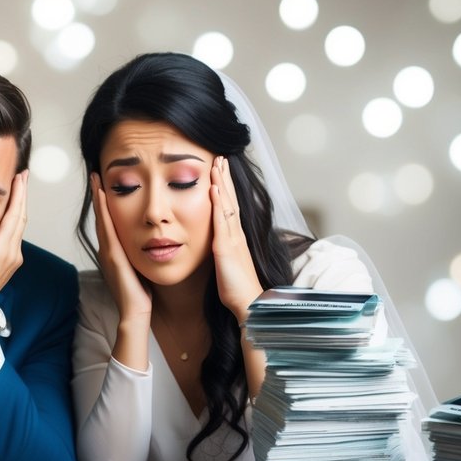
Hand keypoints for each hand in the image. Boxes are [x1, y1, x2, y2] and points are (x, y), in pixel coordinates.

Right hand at [91, 174, 151, 323]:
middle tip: (95, 175)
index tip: (104, 185)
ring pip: (101, 219)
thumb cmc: (141, 293)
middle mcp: (107, 249)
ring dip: (98, 198)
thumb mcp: (140, 267)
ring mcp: (108, 251)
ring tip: (96, 179)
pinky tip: (103, 196)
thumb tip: (148, 241)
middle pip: (101, 217)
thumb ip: (139, 254)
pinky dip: (103, 211)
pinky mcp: (113, 255)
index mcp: (114, 251)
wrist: (136, 312)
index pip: (108, 222)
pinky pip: (107, 228)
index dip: (105, 204)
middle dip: (98, 196)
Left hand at [210, 156, 263, 318]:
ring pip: (227, 205)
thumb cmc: (237, 287)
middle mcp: (236, 234)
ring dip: (221, 183)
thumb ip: (223, 249)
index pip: (230, 206)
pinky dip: (217, 204)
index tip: (221, 170)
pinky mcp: (226, 249)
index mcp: (236, 237)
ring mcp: (232, 239)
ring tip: (216, 164)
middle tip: (220, 157)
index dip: (226, 188)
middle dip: (225, 178)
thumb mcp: (228, 263)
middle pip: (231, 199)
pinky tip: (212, 189)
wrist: (248, 303)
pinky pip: (221, 222)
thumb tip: (216, 241)